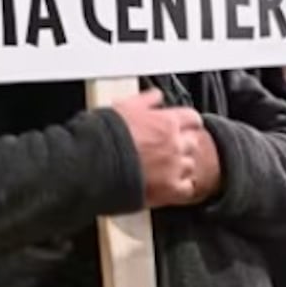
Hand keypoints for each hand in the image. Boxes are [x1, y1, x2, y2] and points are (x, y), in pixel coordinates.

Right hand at [109, 89, 221, 207]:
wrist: (93, 164)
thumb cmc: (104, 135)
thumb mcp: (124, 107)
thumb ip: (145, 100)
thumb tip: (156, 96)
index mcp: (166, 122)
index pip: (191, 118)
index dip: (188, 122)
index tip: (185, 126)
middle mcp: (175, 144)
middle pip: (192, 142)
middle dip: (182, 145)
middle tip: (168, 149)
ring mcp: (174, 168)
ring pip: (190, 165)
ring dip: (180, 166)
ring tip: (163, 168)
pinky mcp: (169, 190)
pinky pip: (186, 189)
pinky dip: (180, 187)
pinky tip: (169, 186)